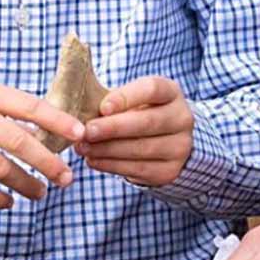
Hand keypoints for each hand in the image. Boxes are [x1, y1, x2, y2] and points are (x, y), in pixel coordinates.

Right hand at [0, 80, 81, 208]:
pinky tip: (9, 202)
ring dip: (25, 184)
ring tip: (41, 193)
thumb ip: (12, 112)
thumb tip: (54, 134)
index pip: (30, 106)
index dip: (57, 121)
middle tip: (67, 177)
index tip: (80, 133)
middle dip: (47, 162)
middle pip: (18, 141)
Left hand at [76, 75, 193, 184]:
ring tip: (83, 147)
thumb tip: (78, 99)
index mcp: (171, 92)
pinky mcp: (169, 171)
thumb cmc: (141, 112)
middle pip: (147, 122)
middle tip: (87, 131)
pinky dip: (112, 165)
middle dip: (113, 128)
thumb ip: (112, 97)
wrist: (169, 140)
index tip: (102, 107)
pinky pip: (138, 169)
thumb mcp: (134, 97)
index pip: (152, 89)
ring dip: (107, 149)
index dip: (127, 97)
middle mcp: (182, 118)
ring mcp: (179, 147)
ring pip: (141, 149)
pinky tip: (94, 160)